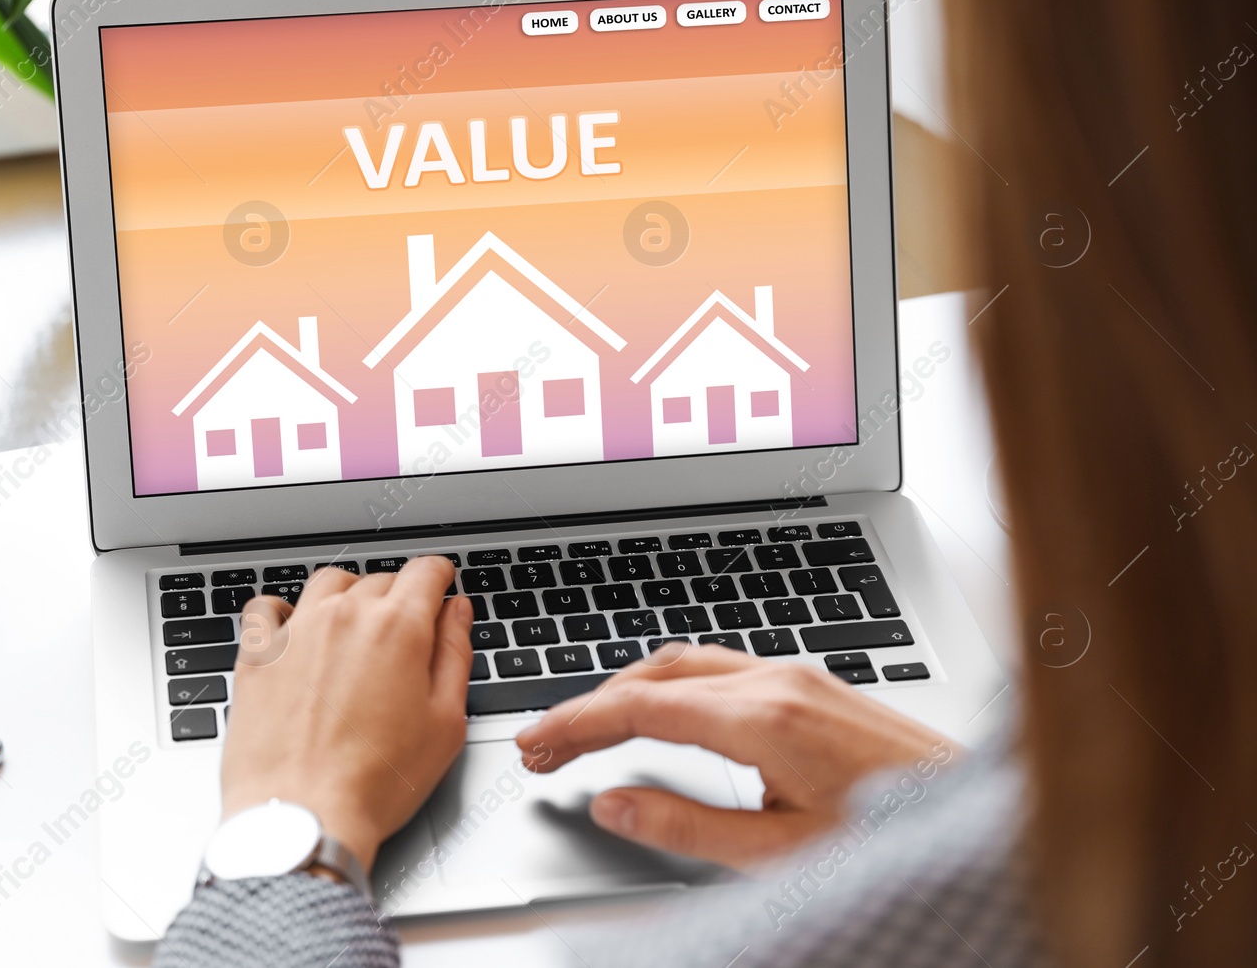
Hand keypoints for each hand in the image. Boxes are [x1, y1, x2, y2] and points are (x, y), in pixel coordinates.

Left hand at [219, 557, 472, 874]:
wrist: (303, 817)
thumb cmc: (376, 783)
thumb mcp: (445, 723)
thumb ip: (455, 654)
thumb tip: (456, 612)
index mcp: (398, 628)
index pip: (425, 571)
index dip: (439, 578)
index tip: (439, 587)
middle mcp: (345, 616)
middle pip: (380, 580)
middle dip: (398, 598)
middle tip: (403, 636)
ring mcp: (296, 631)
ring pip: (328, 584)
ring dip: (348, 596)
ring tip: (353, 631)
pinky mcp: (257, 655)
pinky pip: (266, 607)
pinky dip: (283, 611)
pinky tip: (294, 631)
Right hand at [515, 644, 953, 868]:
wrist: (984, 813)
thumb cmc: (895, 839)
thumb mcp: (780, 855)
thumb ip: (685, 828)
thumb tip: (612, 803)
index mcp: (763, 718)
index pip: (639, 708)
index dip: (574, 725)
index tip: (533, 744)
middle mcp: (777, 679)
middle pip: (653, 674)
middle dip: (590, 705)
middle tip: (546, 746)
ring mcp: (797, 673)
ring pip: (685, 662)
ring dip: (627, 691)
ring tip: (589, 734)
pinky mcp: (812, 682)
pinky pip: (719, 667)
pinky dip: (669, 687)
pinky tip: (660, 719)